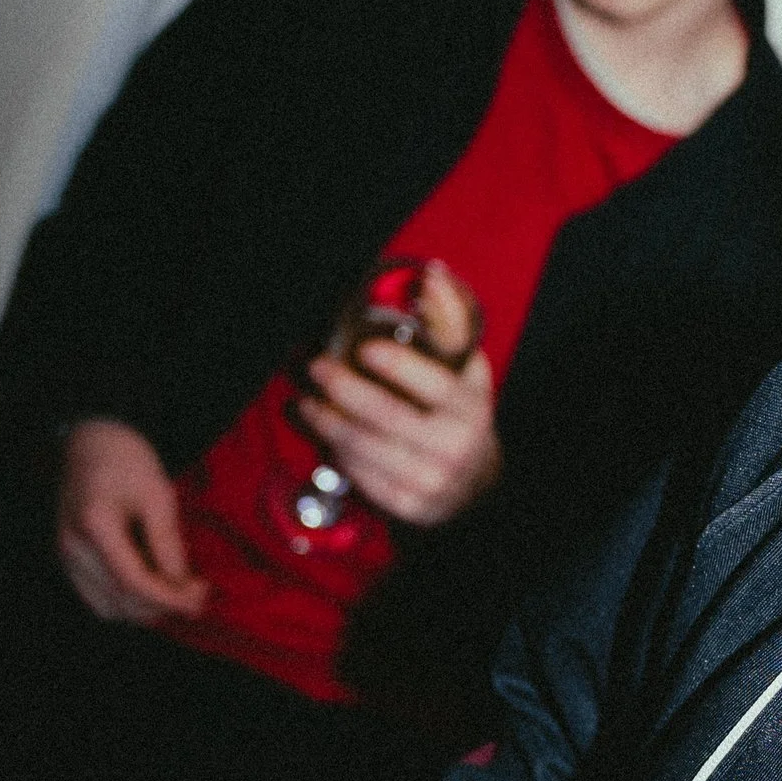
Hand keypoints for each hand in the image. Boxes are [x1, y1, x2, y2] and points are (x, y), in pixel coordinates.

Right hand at [56, 418, 208, 621]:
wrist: (92, 444)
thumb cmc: (126, 461)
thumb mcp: (158, 493)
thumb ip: (168, 543)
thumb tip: (183, 587)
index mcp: (94, 524)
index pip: (132, 581)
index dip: (169, 598)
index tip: (200, 599)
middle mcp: (72, 547)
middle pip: (120, 601)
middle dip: (162, 607)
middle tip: (198, 596)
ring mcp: (66, 557)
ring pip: (107, 608)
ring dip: (145, 610)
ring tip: (178, 593)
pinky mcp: (69, 562)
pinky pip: (98, 599)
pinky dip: (127, 604)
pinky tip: (153, 590)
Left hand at [298, 338, 500, 528]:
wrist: (475, 480)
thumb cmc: (460, 414)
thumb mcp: (467, 371)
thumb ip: (449, 325)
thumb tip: (432, 276)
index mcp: (470, 407)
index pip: (435, 385)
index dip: (399, 366)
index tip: (365, 348)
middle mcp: (455, 445)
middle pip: (388, 416)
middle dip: (344, 388)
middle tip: (317, 366)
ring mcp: (432, 480)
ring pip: (365, 448)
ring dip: (326, 421)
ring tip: (306, 400)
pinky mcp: (409, 504)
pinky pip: (361, 477)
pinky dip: (336, 451)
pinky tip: (323, 432)